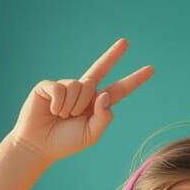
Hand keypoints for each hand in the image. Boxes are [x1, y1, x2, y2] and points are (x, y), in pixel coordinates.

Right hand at [10, 37, 153, 162]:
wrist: (39, 145)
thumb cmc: (65, 142)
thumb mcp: (91, 134)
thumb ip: (103, 117)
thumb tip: (105, 94)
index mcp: (96, 104)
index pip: (119, 89)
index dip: (133, 80)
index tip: (150, 69)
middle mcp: (83, 92)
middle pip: (100, 71)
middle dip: (113, 55)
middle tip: (124, 44)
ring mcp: (66, 87)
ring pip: (79, 86)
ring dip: (72, 106)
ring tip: (63, 117)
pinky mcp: (49, 86)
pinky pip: (61, 88)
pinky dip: (58, 103)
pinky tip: (52, 111)